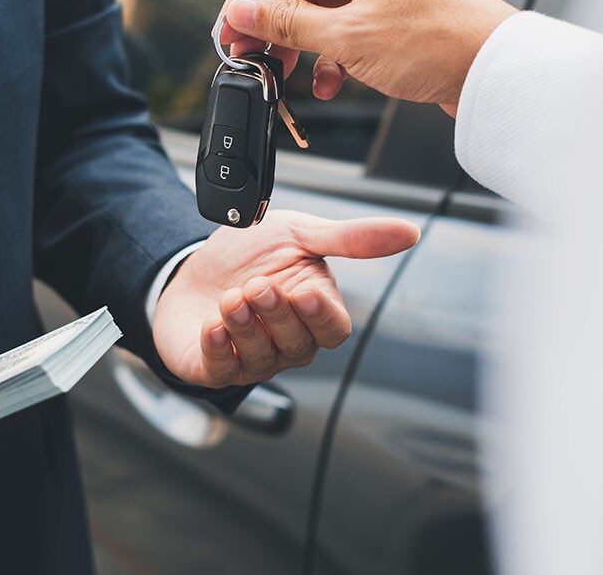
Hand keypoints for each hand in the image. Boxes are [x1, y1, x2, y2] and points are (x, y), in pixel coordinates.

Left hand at [153, 210, 418, 386]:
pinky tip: (212, 325)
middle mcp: (286, 342)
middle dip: (276, 315)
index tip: (304, 293)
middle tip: (257, 285)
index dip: (321, 316)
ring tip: (230, 298)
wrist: (191, 265)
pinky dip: (217, 348)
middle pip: (298, 345)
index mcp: (312, 312)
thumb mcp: (299, 234)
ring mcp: (251, 358)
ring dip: (244, 328)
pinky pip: (221, 369)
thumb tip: (410, 232)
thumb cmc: (250, 255)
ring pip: (260, 358)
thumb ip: (351, 238)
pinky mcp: (213, 367)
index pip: (333, 329)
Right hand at [218, 0, 517, 115]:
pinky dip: (333, 61)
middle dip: (274, 30)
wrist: (495, 74)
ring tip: (287, 77)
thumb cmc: (439, 42)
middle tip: (250, 59)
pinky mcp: (398, 23)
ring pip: (325, 18)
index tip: (228, 32)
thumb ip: (287, 25)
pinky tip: (330, 84)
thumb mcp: (347, 37)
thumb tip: (244, 13)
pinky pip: (350, 36)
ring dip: (303, 51)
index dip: (249, 1)